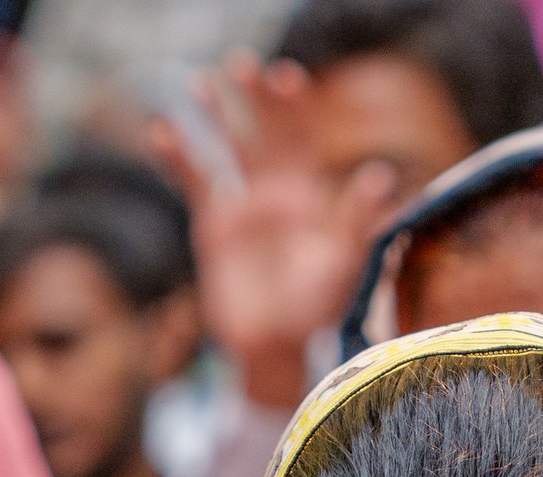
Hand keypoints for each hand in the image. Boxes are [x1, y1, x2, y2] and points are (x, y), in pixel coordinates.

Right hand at [152, 53, 397, 407]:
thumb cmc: (315, 307)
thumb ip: (357, 217)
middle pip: (262, 132)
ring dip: (216, 115)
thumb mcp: (342, 261)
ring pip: (227, 148)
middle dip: (252, 98)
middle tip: (239, 63)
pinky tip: (162, 130)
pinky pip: (194, 182)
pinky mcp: (213, 226)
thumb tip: (380, 174)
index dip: (293, 107)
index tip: (284, 77)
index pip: (301, 138)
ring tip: (202, 81)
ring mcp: (242, 207)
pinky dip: (178, 156)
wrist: (275, 346)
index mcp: (310, 195)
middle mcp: (276, 193)